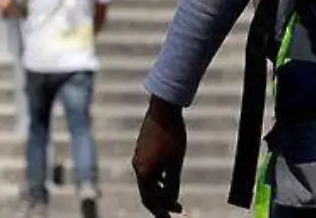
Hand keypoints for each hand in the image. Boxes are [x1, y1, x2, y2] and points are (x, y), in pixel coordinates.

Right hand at [132, 95, 187, 216]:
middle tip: (177, 209)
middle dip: (162, 202)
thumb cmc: (171, 136)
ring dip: (161, 190)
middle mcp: (137, 166)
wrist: (163, 108)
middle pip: (148, 192)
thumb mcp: (176, 164)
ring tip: (174, 196)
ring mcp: (139, 156)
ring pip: (149, 180)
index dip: (160, 212)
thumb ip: (173, 185)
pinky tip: (167, 176)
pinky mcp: (143, 147)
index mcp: (143, 173)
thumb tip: (171, 202)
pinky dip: (158, 178)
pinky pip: (149, 169)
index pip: (149, 201)